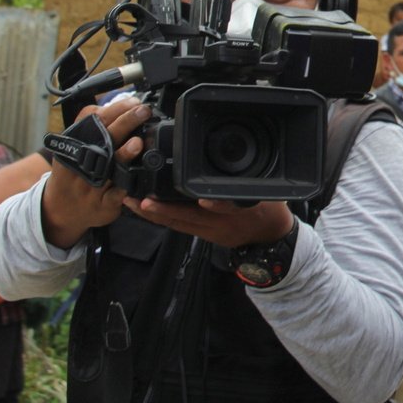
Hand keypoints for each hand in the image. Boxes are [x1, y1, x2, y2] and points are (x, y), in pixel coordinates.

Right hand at [41, 97, 149, 248]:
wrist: (59, 210)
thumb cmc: (73, 171)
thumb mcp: (73, 146)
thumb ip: (94, 126)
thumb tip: (122, 104)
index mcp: (73, 145)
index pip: (91, 120)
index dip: (114, 109)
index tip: (133, 101)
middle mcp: (80, 164)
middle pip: (103, 139)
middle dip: (124, 123)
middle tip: (143, 111)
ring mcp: (91, 186)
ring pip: (110, 168)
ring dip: (124, 154)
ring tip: (136, 143)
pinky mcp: (103, 204)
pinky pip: (117, 194)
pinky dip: (127, 184)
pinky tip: (137, 175)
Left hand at [125, 196, 293, 247]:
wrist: (271, 237)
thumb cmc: (269, 211)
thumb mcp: (268, 193)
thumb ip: (249, 183)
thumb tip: (237, 165)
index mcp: (241, 212)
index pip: (227, 207)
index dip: (215, 204)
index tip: (200, 199)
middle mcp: (221, 223)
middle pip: (189, 218)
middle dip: (163, 210)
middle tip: (140, 200)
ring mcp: (210, 231)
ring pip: (178, 224)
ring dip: (154, 215)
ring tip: (132, 203)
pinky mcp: (204, 234)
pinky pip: (178, 227)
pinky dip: (161, 218)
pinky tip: (145, 210)